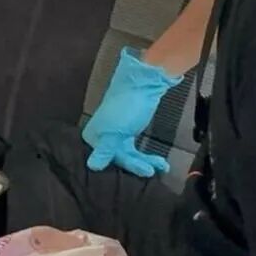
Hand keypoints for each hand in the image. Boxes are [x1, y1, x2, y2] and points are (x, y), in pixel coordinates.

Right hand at [83, 48, 182, 177]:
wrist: (144, 83)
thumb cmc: (126, 106)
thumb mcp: (116, 131)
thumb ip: (106, 150)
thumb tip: (91, 167)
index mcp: (94, 136)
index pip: (106, 159)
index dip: (124, 166)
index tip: (143, 172)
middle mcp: (102, 138)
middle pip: (120, 159)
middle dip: (138, 165)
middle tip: (152, 170)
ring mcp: (116, 136)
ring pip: (130, 156)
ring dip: (146, 161)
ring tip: (163, 166)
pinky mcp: (128, 134)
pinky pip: (136, 151)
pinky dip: (147, 157)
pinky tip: (160, 163)